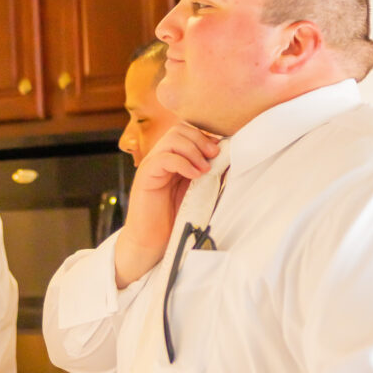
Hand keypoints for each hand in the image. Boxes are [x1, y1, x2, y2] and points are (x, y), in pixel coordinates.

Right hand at [114, 124, 219, 287]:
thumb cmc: (174, 219)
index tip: (220, 150)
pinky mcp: (145, 176)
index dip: (205, 136)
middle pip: (180, 130)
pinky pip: (163, 158)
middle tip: (214, 155)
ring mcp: (152, 165)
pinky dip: (182, 163)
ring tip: (204, 169)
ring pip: (172, 139)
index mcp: (173, 159)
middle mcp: (161, 158)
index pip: (188, 132)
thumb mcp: (197, 192)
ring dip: (193, 150)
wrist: (152, 242)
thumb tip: (227, 159)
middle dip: (201, 139)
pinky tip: (194, 176)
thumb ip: (206, 174)